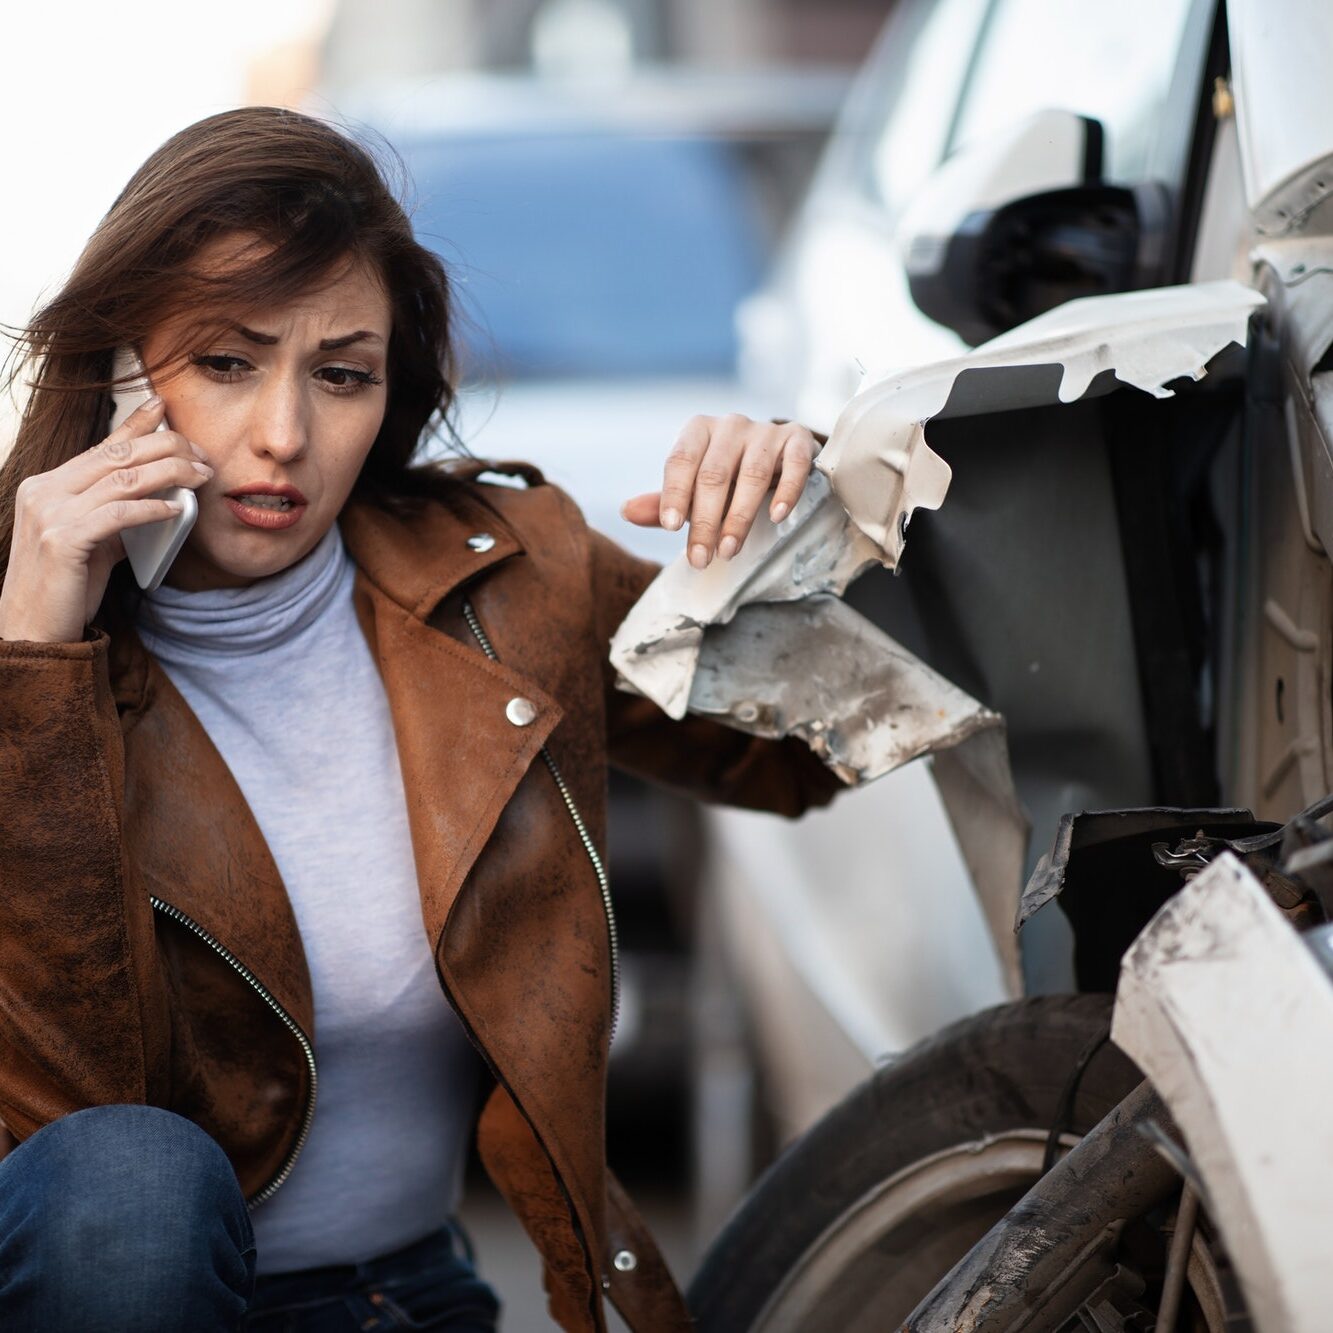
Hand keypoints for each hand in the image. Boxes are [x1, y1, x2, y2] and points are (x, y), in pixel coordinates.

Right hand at [0, 398, 212, 642]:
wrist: (32, 630)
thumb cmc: (65, 588)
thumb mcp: (91, 543)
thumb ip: (113, 517)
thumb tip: (155, 500)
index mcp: (47, 486)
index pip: (100, 447)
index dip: (134, 423)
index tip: (162, 406)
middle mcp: (44, 491)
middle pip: (116, 454)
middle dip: (166, 447)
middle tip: (202, 452)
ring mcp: (50, 514)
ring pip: (122, 478)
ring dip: (170, 473)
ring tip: (201, 475)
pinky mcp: (63, 540)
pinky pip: (119, 514)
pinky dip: (153, 507)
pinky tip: (177, 508)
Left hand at [620, 414, 817, 568]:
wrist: (776, 456)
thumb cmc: (727, 477)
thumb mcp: (693, 489)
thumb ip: (664, 502)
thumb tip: (626, 512)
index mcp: (698, 431)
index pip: (681, 460)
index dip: (674, 494)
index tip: (671, 528)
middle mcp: (730, 425)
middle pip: (714, 474)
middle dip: (705, 521)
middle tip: (700, 558)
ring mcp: (766, 431)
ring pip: (752, 474)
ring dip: (739, 517)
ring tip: (728, 551)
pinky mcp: (797, 440)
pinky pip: (794, 463)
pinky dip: (786, 491)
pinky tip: (777, 517)